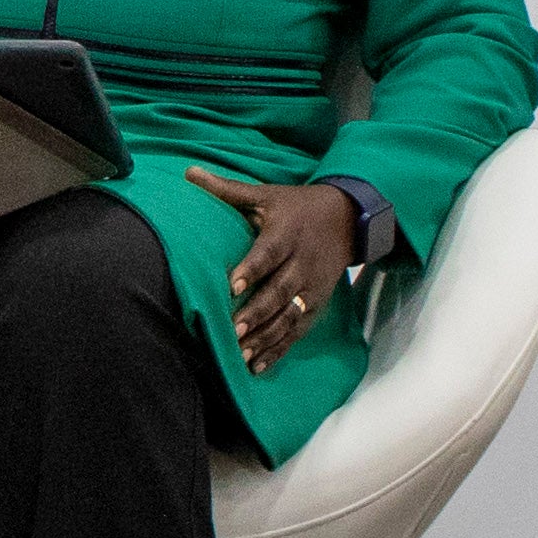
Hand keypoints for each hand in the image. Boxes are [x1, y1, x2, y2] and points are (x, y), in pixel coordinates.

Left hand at [193, 162, 365, 373]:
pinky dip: (280, 349)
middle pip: (280, 291)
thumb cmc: (296, 207)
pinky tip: (258, 365)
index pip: (268, 254)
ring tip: (243, 354)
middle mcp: (302, 262)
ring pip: (290, 316)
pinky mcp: (317, 304)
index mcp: (286, 234)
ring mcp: (312, 286)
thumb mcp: (266, 195)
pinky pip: (299, 330)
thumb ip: (228, 190)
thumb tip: (189, 172)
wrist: (348, 218)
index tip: (231, 287)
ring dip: (266, 337)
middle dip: (257, 313)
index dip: (252, 270)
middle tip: (232, 330)